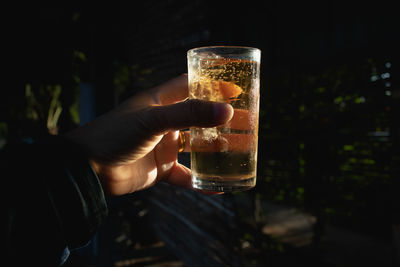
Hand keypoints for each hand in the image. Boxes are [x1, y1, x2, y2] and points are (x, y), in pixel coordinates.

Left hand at [66, 75, 232, 194]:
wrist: (88, 169)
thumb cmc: (115, 134)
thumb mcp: (153, 120)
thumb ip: (188, 115)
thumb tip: (227, 111)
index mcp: (160, 102)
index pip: (191, 86)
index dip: (213, 86)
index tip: (237, 90)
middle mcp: (164, 122)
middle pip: (201, 118)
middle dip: (223, 120)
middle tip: (249, 122)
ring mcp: (164, 146)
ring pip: (198, 146)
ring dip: (219, 149)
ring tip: (242, 149)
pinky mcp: (161, 169)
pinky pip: (187, 175)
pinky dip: (202, 181)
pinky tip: (220, 187)